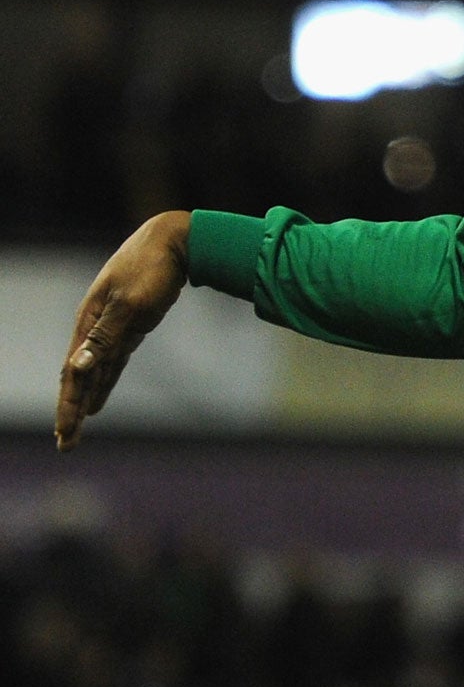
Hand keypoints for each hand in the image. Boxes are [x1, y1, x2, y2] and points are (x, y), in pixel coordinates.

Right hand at [55, 212, 192, 450]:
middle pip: (78, 377)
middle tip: (66, 444)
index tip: (65, 433)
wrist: (175, 242)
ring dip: (84, 401)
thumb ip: (103, 337)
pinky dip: (103, 385)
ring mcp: (112, 328)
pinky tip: (97, 403)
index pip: (73, 373)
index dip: (68, 405)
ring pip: (93, 373)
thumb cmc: (151, 269)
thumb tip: (78, 367)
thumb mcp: (129, 304)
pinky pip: (111, 363)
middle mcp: (94, 328)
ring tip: (75, 430)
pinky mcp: (131, 328)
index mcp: (88, 322)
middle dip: (71, 411)